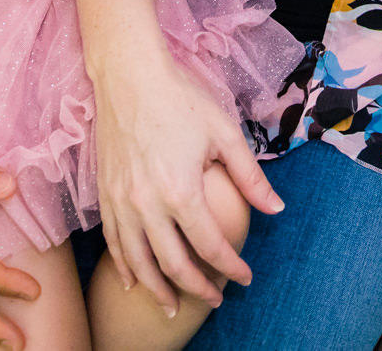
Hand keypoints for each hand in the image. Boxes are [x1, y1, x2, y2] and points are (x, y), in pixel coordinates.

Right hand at [93, 52, 283, 316]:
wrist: (128, 75)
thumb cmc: (180, 99)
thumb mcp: (224, 133)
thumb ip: (250, 176)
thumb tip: (277, 208)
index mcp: (181, 192)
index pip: (209, 247)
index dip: (230, 268)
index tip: (245, 277)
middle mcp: (147, 205)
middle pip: (172, 264)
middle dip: (197, 288)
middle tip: (215, 299)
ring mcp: (121, 202)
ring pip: (137, 262)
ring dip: (157, 289)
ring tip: (172, 306)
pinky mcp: (105, 194)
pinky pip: (113, 242)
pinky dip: (124, 266)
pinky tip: (134, 280)